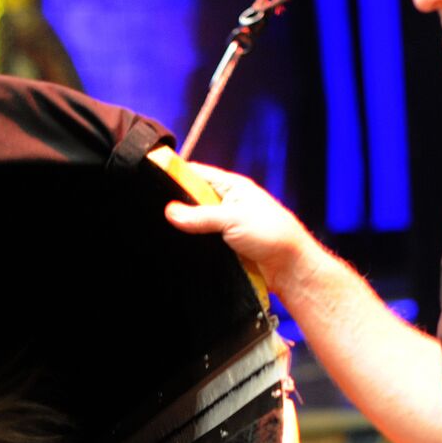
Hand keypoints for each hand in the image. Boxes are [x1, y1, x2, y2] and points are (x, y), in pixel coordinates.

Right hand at [164, 162, 317, 295]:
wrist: (289, 268)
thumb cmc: (272, 235)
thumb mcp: (233, 219)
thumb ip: (200, 216)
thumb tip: (170, 211)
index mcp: (231, 187)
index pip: (196, 174)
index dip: (175, 174)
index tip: (152, 178)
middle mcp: (226, 204)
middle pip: (191, 199)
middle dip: (175, 205)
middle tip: (152, 210)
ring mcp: (223, 226)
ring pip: (193, 223)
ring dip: (183, 228)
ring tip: (161, 230)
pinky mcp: (222, 247)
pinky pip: (199, 242)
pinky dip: (190, 244)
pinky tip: (177, 247)